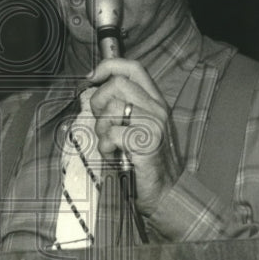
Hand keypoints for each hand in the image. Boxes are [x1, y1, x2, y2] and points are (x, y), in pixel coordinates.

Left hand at [86, 58, 180, 214]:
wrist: (166, 193)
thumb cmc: (147, 162)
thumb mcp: (138, 127)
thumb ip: (124, 108)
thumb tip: (96, 94)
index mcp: (155, 102)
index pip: (132, 68)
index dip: (108, 66)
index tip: (92, 77)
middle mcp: (157, 108)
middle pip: (117, 84)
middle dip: (99, 101)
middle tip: (102, 123)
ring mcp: (154, 124)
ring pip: (112, 108)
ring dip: (102, 129)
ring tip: (110, 144)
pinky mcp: (146, 142)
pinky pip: (111, 134)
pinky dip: (105, 147)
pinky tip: (113, 156)